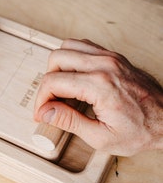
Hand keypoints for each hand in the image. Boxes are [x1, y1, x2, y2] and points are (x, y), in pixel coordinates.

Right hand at [34, 39, 162, 155]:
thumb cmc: (141, 131)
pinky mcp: (113, 56)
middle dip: (46, 82)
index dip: (40, 99)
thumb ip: (69, 121)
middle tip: (50, 101)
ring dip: (57, 67)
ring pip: (67, 47)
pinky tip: (74, 77)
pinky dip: (71, 59)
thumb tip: (45, 112)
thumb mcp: (101, 137)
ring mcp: (109, 57)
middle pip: (56, 59)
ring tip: (61, 89)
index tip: (41, 113)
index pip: (53, 82)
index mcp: (99, 86)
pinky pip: (82, 46)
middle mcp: (104, 65)